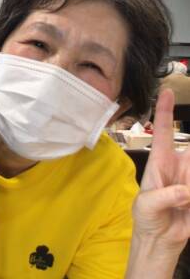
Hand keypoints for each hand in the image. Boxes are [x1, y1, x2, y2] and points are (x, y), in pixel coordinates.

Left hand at [126, 89, 189, 277]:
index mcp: (160, 162)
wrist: (160, 240)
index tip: (167, 92)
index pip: (164, 131)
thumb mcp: (147, 206)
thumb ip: (164, 197)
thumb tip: (186, 191)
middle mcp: (180, 166)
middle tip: (182, 180)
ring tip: (182, 199)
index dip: (165, 111)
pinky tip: (187, 205)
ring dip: (188, 185)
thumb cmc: (146, 217)